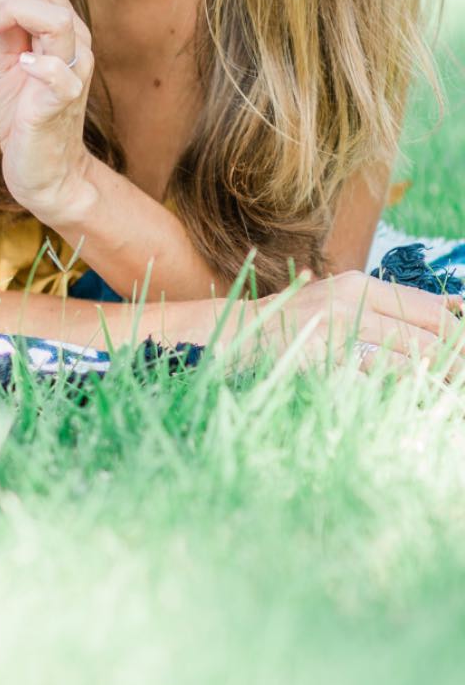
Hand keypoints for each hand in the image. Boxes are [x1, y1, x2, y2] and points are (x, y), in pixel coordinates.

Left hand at [0, 0, 97, 228]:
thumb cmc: (25, 116)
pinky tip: (20, 68)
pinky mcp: (62, 103)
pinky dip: (38, 64)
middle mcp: (74, 41)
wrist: (45, 172)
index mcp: (59, 26)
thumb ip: (6, 28)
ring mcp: (72, 71)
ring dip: (11, 15)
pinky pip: (60, 73)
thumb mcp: (10, 61)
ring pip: (57, 17)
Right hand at [241, 270, 462, 373]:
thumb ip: (387, 305)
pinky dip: (401, 390)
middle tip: (461, 376)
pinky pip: (380, 379)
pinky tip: (410, 399)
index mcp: (358, 285)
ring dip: (437, 379)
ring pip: (411, 357)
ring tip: (449, 392)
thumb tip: (451, 307)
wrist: (242, 334)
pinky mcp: (329, 359)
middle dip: (455, 358)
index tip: (464, 351)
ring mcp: (340, 330)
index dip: (457, 332)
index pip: (428, 307)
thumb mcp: (339, 300)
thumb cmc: (295, 321)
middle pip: (427, 331)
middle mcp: (352, 301)